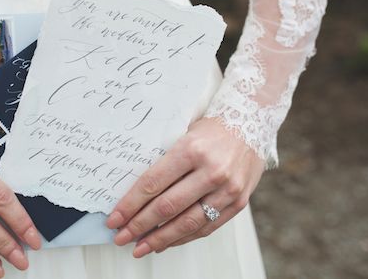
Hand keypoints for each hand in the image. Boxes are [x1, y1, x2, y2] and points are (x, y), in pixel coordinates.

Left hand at [105, 116, 264, 256]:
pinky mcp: (238, 202)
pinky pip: (206, 227)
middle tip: (121, 237)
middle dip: (139, 226)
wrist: (252, 122)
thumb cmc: (212, 128)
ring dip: (160, 239)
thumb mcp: (183, 134)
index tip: (115, 218)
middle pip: (167, 207)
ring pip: (187, 223)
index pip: (152, 183)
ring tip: (141, 246)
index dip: (130, 205)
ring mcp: (227, 189)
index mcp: (191, 149)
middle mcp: (211, 171)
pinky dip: (184, 237)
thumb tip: (134, 193)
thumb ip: (164, 162)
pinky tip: (166, 242)